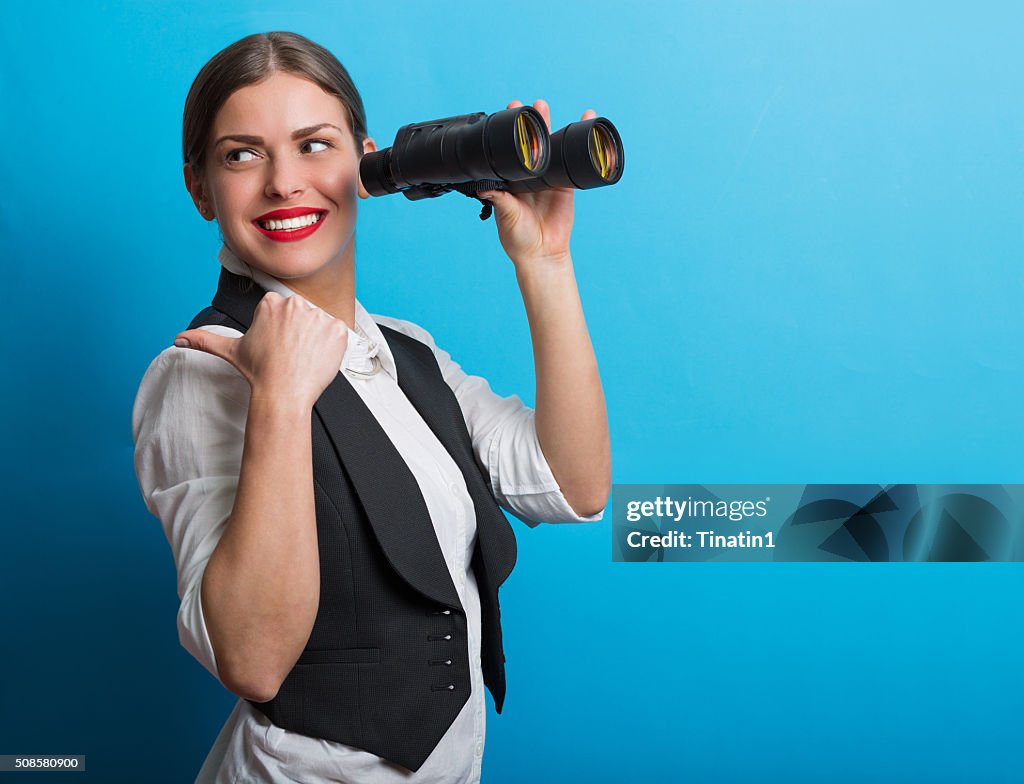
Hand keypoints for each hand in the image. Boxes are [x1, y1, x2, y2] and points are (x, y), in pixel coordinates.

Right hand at [173, 291, 348, 407]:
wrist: (283, 393)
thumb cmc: (260, 373)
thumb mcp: (231, 351)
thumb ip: (204, 339)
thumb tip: (178, 338)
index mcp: (271, 303)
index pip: (283, 310)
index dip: (282, 330)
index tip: (278, 344)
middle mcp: (295, 304)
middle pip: (303, 315)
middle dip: (299, 332)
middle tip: (291, 353)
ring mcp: (319, 316)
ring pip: (321, 324)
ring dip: (316, 339)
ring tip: (303, 357)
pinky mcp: (338, 329)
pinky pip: (339, 333)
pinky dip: (332, 346)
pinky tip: (318, 357)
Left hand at [478, 99, 596, 268]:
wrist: (542, 254)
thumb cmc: (518, 239)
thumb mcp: (505, 217)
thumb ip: (498, 200)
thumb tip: (482, 185)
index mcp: (510, 180)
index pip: (509, 150)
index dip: (509, 131)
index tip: (509, 111)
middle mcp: (528, 177)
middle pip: (532, 144)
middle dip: (533, 123)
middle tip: (534, 105)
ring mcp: (547, 180)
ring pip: (552, 149)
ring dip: (554, 128)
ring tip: (554, 109)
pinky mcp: (565, 186)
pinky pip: (573, 163)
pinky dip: (580, 146)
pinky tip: (585, 127)